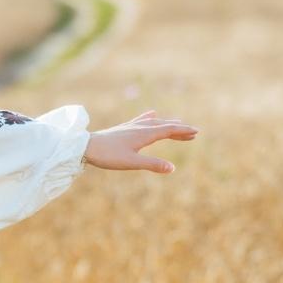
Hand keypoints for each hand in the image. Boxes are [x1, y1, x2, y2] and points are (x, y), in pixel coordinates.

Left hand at [83, 110, 199, 173]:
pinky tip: (152, 113)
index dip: (183, 131)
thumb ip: (152, 164)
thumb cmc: (108, 155)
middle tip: (193, 133)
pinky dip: (151, 118)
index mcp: (145, 134)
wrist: (85, 146)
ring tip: (177, 125)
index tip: (196, 131)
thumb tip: (172, 168)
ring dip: (167, 124)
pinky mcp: (124, 129)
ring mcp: (131, 126)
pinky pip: (142, 120)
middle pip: (164, 126)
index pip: (169, 130)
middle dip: (179, 129)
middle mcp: (140, 127)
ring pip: (154, 123)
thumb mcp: (132, 162)